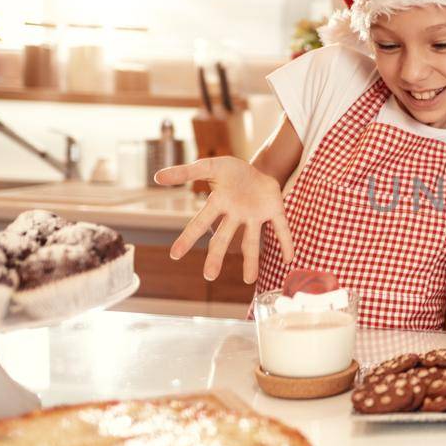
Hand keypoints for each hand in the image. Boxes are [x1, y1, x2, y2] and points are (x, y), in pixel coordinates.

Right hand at [155, 156, 293, 282]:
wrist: (259, 168)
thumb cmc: (232, 171)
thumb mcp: (209, 166)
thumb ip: (186, 172)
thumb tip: (157, 177)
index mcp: (218, 204)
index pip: (200, 223)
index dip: (188, 237)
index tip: (175, 254)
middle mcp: (235, 215)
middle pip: (224, 238)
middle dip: (217, 256)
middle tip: (209, 276)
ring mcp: (255, 216)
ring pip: (252, 240)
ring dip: (251, 260)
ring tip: (249, 279)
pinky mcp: (274, 212)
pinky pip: (281, 229)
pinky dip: (286, 243)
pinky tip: (289, 259)